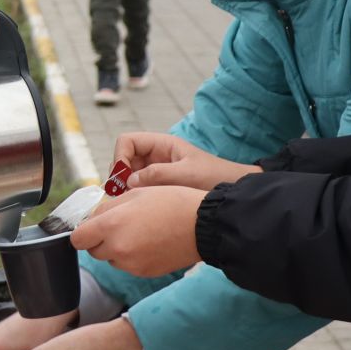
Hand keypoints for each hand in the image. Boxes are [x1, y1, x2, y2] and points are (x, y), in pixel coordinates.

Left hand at [70, 186, 206, 276]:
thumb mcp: (134, 193)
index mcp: (111, 226)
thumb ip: (106, 208)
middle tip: (121, 225)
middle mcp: (118, 249)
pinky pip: (129, 265)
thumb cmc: (171, 203)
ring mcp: (131, 265)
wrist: (203, 225)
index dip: (83, 232)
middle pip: (93, 251)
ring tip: (141, 231)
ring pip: (112, 259)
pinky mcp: (145, 272)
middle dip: (101, 239)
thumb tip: (91, 220)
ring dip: (118, 248)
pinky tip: (151, 242)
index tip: (92, 226)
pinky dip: (134, 256)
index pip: (77, 239)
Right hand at [113, 133, 259, 191]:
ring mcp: (156, 171)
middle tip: (122, 195)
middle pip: (124, 159)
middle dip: (119, 176)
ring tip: (132, 203)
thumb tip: (128, 181)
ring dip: (126, 188)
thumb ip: (157, 175)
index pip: (127, 142)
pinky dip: (135, 196)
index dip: (120, 157)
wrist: (231, 194)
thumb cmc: (214, 177)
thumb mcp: (186, 174)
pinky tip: (141, 207)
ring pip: (129, 176)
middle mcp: (155, 156)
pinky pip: (139, 189)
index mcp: (161, 145)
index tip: (124, 178)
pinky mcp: (159, 187)